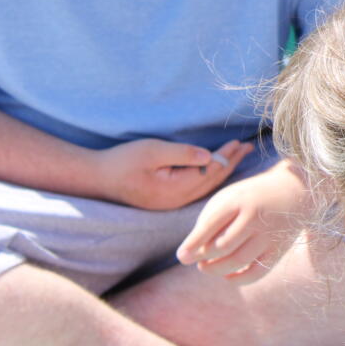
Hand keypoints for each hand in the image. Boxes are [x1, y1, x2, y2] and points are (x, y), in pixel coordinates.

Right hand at [92, 138, 252, 209]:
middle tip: (247, 148)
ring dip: (222, 170)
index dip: (226, 156)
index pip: (209, 171)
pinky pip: (196, 189)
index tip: (239, 142)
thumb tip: (208, 155)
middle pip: (211, 181)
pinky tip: (216, 169)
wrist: (97, 178)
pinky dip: (210, 176)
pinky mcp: (166, 200)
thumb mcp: (153, 151)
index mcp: (175, 190)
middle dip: (230, 163)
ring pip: (205, 187)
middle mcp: (177, 201)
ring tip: (238, 156)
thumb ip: (182, 154)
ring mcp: (171, 203)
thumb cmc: (123, 161)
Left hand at [177, 159, 309, 283]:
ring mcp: (269, 234)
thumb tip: (194, 251)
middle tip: (194, 260)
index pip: (211, 225)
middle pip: (222, 246)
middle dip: (203, 257)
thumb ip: (211, 218)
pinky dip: (238, 280)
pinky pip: (256, 273)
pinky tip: (227, 276)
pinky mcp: (278, 249)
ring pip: (237, 261)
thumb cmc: (253, 196)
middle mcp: (255, 217)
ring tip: (205, 267)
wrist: (296, 190)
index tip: (182, 256)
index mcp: (239, 200)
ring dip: (216, 270)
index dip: (193, 244)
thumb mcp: (231, 195)